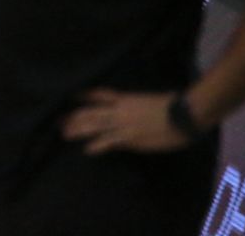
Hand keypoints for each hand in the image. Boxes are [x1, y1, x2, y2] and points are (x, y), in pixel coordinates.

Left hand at [61, 89, 190, 154]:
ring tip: (65, 134)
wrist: (184, 114)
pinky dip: (97, 146)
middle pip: (91, 111)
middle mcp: (120, 109)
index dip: (85, 96)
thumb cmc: (173, 104)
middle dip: (75, 117)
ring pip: (95, 124)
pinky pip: (109, 141)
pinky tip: (87, 150)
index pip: (100, 94)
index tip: (73, 97)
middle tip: (59, 121)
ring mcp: (124, 123)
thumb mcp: (149, 99)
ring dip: (79, 129)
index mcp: (126, 98)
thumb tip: (130, 105)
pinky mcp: (130, 137)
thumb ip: (136, 103)